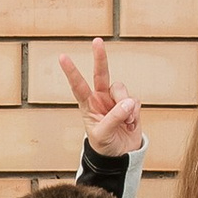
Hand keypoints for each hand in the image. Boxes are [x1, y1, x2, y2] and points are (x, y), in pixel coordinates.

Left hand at [59, 38, 143, 158]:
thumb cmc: (105, 146)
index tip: (62, 57)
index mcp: (88, 105)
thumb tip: (127, 102)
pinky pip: (135, 102)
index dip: (72, 71)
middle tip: (96, 41)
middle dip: (100, 57)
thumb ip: (114, 118)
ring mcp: (116, 100)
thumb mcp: (103, 135)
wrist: (120, 156)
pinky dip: (134, 113)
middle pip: (101, 74)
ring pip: (122, 89)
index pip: (78, 85)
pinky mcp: (131, 105)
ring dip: (126, 105)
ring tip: (126, 122)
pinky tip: (131, 124)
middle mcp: (101, 98)